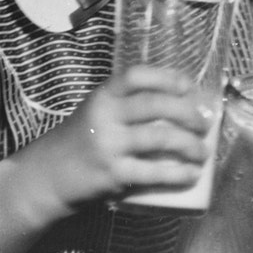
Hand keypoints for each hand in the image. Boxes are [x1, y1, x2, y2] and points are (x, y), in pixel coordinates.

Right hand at [33, 64, 215, 210]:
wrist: (46, 177)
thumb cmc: (81, 140)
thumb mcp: (97, 111)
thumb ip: (127, 104)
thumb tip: (182, 103)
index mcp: (103, 95)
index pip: (137, 75)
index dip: (168, 77)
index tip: (190, 87)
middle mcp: (105, 115)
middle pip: (156, 105)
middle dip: (189, 113)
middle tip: (205, 123)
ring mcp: (109, 145)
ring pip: (161, 137)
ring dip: (190, 145)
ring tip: (203, 152)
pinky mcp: (113, 174)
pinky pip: (154, 172)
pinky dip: (179, 173)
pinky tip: (192, 175)